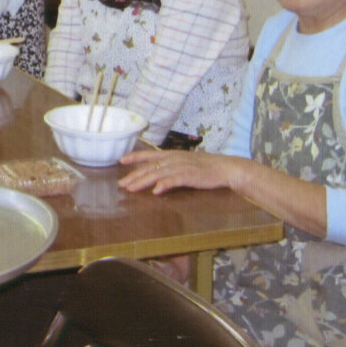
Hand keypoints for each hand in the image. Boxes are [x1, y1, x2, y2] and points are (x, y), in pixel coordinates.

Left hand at [117, 149, 236, 195]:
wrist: (224, 167)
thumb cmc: (205, 167)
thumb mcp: (185, 162)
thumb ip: (171, 166)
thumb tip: (158, 173)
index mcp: (171, 155)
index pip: (149, 155)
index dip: (134, 157)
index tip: (121, 161)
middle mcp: (173, 159)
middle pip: (149, 168)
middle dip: (134, 176)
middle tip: (121, 184)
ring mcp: (180, 167)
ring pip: (157, 174)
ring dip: (142, 182)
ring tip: (131, 188)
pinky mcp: (189, 176)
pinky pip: (173, 180)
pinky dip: (164, 185)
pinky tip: (155, 191)